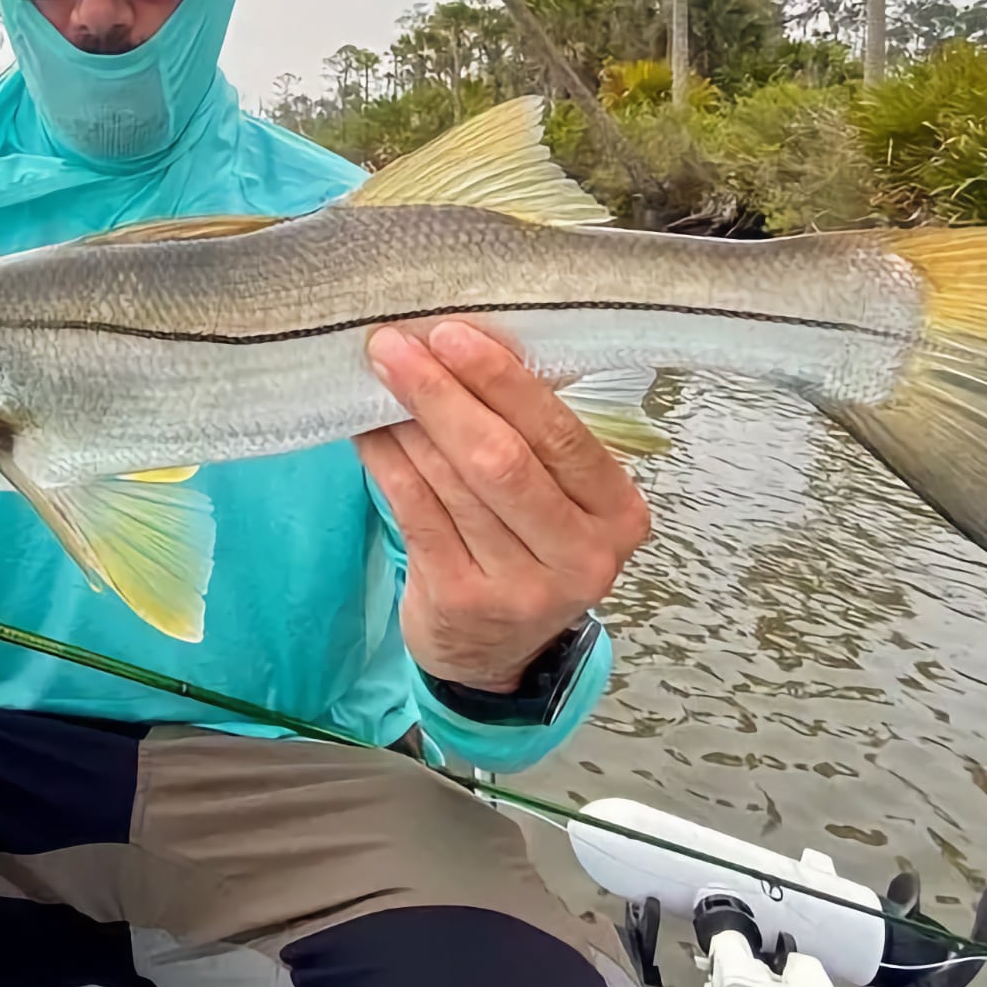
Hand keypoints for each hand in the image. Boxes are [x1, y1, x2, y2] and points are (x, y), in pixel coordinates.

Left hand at [355, 321, 650, 693]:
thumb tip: (462, 346)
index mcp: (617, 515)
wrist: (495, 651)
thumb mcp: (559, 501)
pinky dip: (388, 462)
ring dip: (408, 423)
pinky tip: (369, 430)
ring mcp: (520, 588)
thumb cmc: (527, 549)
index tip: (452, 335)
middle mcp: (580, 557)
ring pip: (453, 484)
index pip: (561, 436)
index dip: (503, 382)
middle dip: (443, 395)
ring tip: (379, 377)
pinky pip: (416, 512)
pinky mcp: (461, 601)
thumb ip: (533, 438)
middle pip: (503, 460)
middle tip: (397, 346)